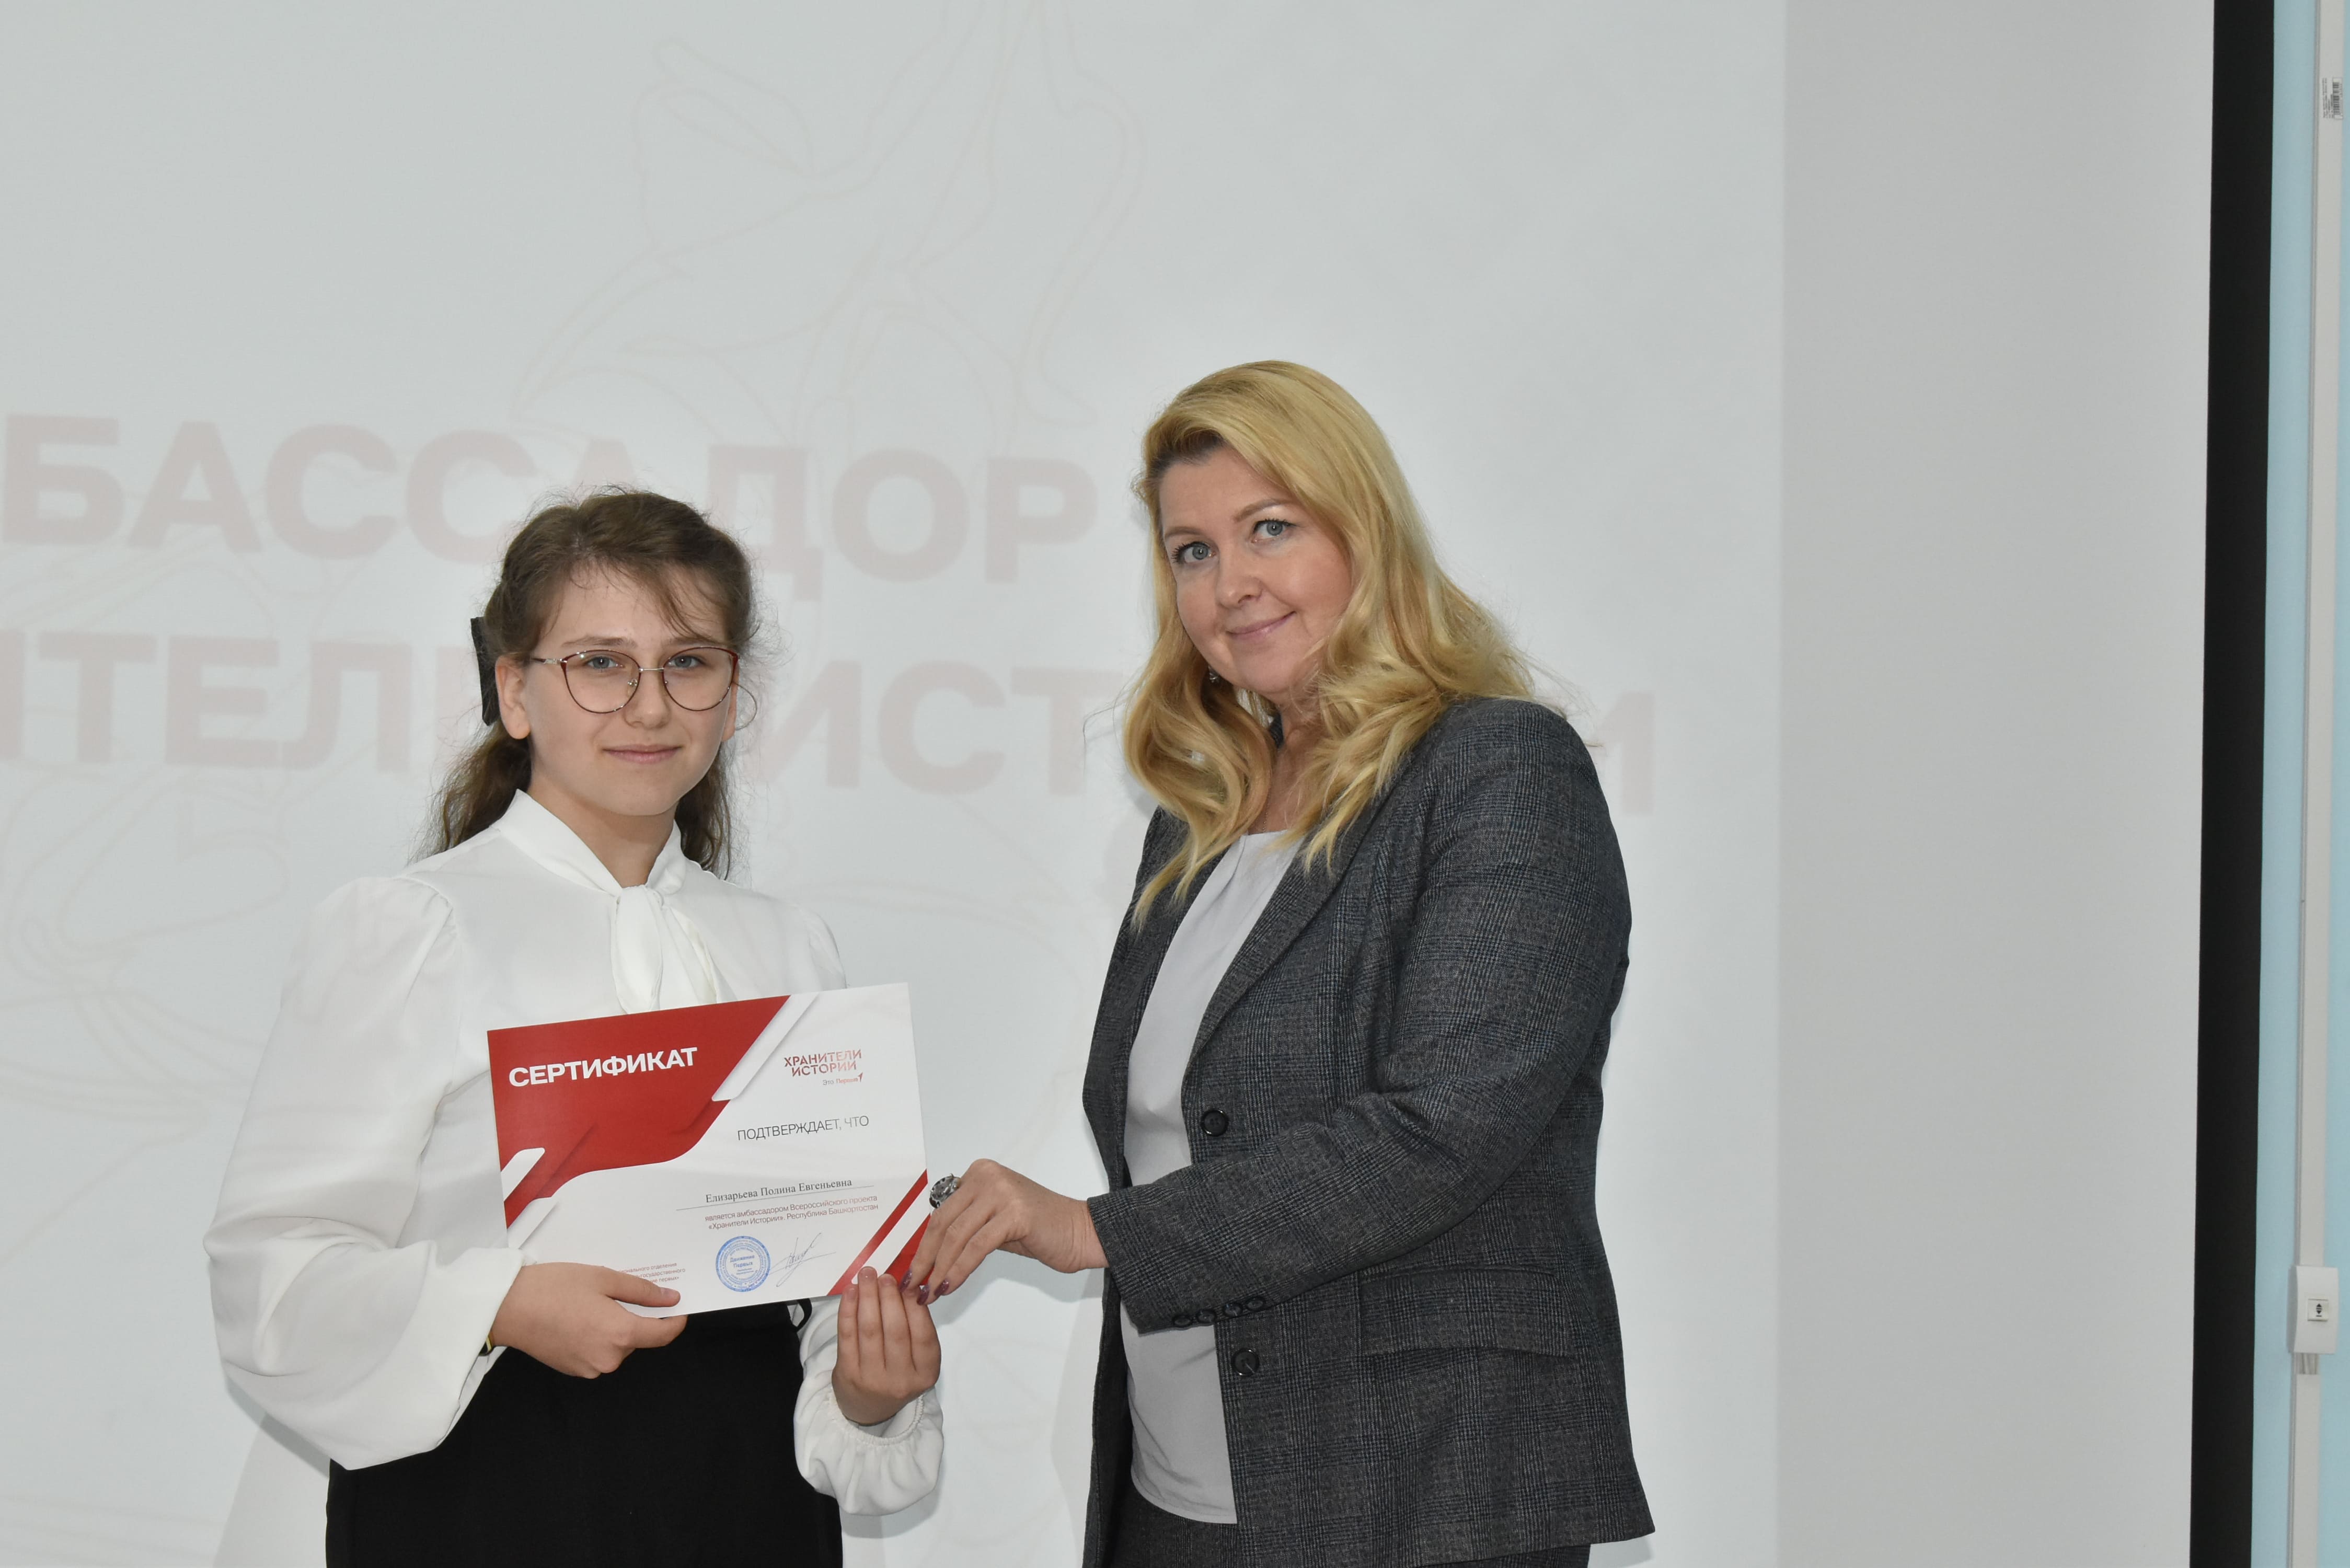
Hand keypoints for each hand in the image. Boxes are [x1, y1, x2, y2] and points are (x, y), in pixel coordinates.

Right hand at [489, 1262, 687, 1376]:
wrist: (508, 1308)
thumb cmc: (554, 1288)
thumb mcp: (603, 1278)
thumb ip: (641, 1291)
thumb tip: (670, 1300)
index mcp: (620, 1335)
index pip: (663, 1335)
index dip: (675, 1321)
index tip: (678, 1307)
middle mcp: (609, 1358)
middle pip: (637, 1338)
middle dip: (635, 1317)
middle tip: (617, 1292)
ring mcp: (589, 1368)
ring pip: (617, 1345)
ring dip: (614, 1326)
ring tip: (592, 1302)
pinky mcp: (573, 1369)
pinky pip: (598, 1352)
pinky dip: (596, 1336)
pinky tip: (579, 1317)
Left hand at [831, 1266, 940, 1425]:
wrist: (869, 1410)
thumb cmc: (896, 1376)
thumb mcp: (916, 1360)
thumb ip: (915, 1329)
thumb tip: (909, 1286)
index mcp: (925, 1373)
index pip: (923, 1335)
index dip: (915, 1306)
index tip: (908, 1283)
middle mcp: (901, 1379)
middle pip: (895, 1330)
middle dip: (889, 1297)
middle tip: (885, 1275)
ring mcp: (872, 1379)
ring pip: (870, 1330)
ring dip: (868, 1297)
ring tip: (867, 1275)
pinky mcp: (847, 1374)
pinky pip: (847, 1335)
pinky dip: (848, 1309)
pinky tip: (851, 1292)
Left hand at [906, 1158, 1105, 1299]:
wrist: (1081, 1232)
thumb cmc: (1039, 1229)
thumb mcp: (994, 1219)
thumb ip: (967, 1224)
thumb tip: (931, 1250)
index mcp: (979, 1173)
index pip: (941, 1213)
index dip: (923, 1246)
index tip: (912, 1272)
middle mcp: (987, 1176)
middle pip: (943, 1223)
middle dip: (925, 1260)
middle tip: (914, 1288)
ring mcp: (1002, 1191)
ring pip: (956, 1236)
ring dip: (940, 1269)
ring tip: (931, 1293)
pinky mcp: (1015, 1212)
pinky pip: (977, 1246)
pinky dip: (960, 1269)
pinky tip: (951, 1285)